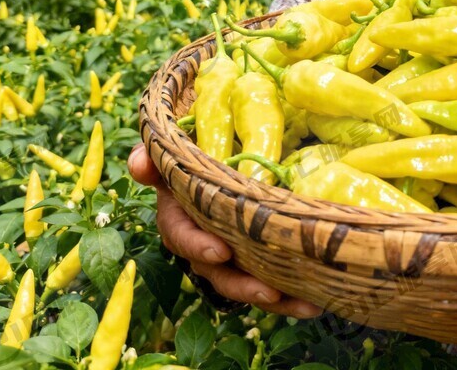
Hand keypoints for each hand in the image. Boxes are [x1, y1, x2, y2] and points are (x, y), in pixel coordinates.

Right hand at [128, 144, 322, 318]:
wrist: (219, 156)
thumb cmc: (195, 156)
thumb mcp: (174, 152)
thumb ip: (154, 156)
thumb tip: (140, 162)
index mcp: (180, 217)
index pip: (180, 235)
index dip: (197, 245)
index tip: (220, 251)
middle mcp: (203, 244)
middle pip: (217, 273)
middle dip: (242, 285)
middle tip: (269, 291)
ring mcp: (231, 256)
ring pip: (248, 284)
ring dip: (276, 299)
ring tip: (306, 304)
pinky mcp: (256, 261)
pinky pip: (271, 283)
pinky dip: (292, 296)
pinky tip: (316, 302)